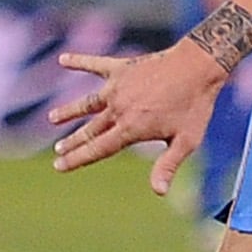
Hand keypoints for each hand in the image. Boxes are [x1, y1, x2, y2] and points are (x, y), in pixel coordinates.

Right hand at [47, 46, 220, 190]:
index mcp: (131, 128)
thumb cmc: (195, 106)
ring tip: (53, 118)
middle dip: (73, 142)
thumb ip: (168, 165)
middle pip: (90, 129)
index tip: (58, 166)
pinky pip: (96, 64)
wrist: (199, 66)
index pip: (98, 148)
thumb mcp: (186, 141)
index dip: (77, 159)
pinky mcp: (122, 68)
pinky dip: (79, 61)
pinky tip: (63, 59)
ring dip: (69, 110)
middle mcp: (119, 108)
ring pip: (87, 102)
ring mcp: (118, 87)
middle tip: (59, 150)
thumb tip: (159, 192)